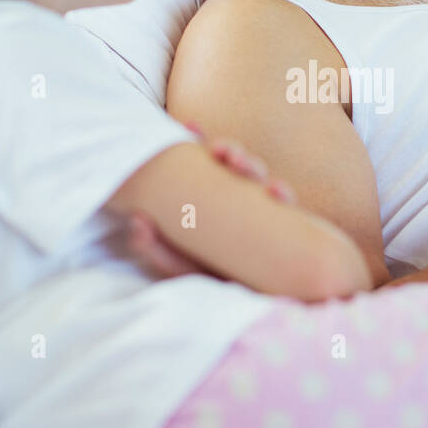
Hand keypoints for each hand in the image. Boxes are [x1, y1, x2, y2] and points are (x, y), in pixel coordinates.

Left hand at [125, 123, 296, 278]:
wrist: (271, 301)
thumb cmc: (222, 283)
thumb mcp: (183, 268)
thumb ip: (157, 251)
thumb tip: (136, 221)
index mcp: (218, 205)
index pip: (206, 166)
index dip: (199, 142)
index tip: (190, 126)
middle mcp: (243, 202)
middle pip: (235, 165)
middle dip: (228, 150)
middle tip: (220, 150)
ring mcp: (268, 212)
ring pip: (260, 177)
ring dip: (250, 165)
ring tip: (239, 163)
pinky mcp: (291, 226)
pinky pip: (287, 205)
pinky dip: (281, 193)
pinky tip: (275, 193)